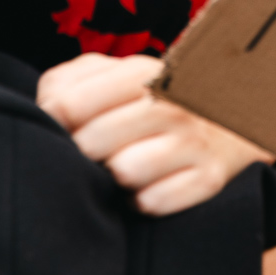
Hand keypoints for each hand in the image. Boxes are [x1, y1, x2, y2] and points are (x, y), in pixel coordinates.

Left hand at [37, 52, 271, 214]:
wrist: (228, 119)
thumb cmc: (149, 101)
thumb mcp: (112, 76)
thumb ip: (70, 82)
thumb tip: (47, 110)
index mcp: (143, 71)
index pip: (70, 103)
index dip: (55, 122)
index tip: (60, 127)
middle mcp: (171, 101)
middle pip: (93, 141)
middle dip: (81, 153)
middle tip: (90, 153)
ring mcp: (193, 139)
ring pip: (125, 172)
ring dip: (114, 179)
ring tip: (119, 168)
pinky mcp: (208, 177)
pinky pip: (154, 203)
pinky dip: (143, 201)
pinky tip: (146, 186)